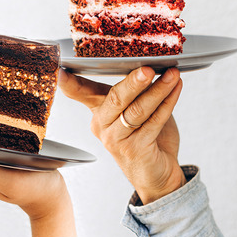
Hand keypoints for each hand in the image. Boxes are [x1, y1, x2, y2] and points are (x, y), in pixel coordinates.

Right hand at [58, 66, 184, 204]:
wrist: (157, 174)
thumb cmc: (147, 138)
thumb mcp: (135, 110)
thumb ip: (136, 91)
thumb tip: (148, 63)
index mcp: (98, 111)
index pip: (80, 92)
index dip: (70, 82)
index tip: (59, 70)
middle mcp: (102, 126)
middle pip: (116, 98)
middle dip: (133, 81)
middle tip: (147, 68)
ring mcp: (116, 140)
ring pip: (137, 110)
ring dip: (158, 90)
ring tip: (172, 74)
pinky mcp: (134, 150)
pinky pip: (154, 122)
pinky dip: (168, 103)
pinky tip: (176, 89)